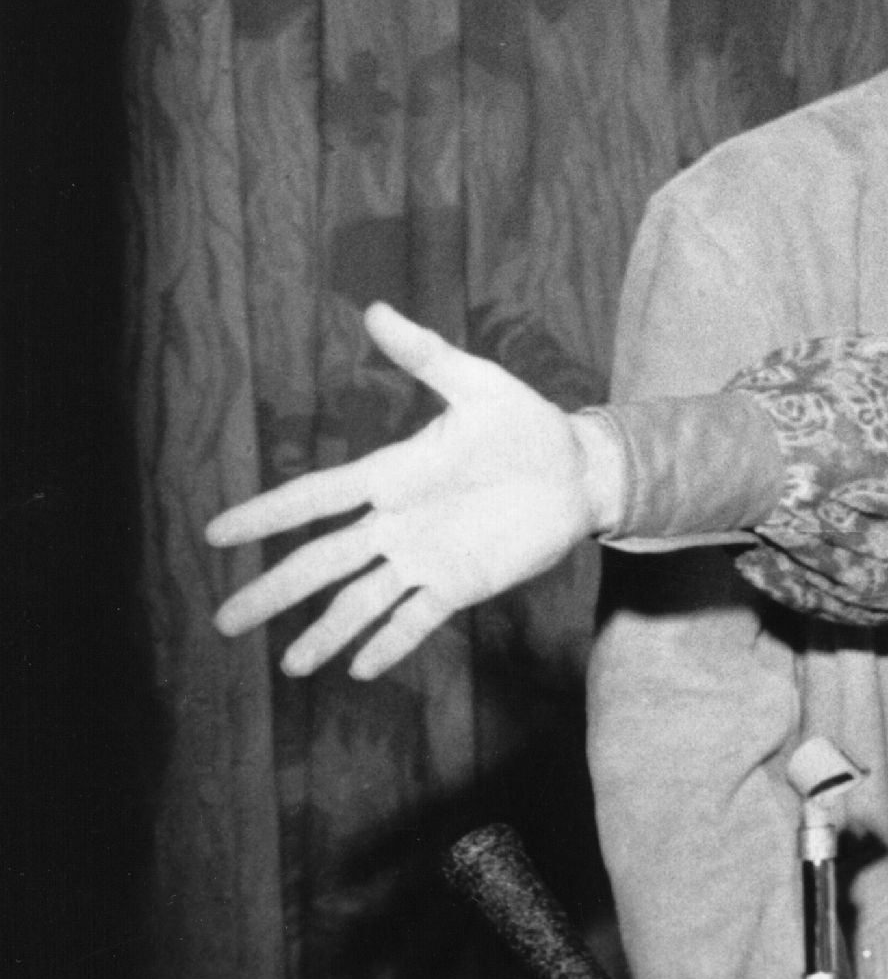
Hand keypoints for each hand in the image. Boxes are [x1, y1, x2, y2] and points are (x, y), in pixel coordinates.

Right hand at [206, 303, 619, 679]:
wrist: (580, 470)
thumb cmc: (528, 424)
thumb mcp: (479, 384)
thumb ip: (426, 355)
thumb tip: (376, 308)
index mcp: (391, 475)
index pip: (316, 498)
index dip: (267, 514)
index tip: (217, 533)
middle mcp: (396, 523)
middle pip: (321, 563)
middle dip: (273, 591)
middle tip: (224, 622)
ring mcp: (425, 557)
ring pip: (360, 601)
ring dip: (324, 632)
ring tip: (288, 667)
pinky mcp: (460, 584)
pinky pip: (416, 619)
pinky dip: (389, 644)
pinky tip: (358, 670)